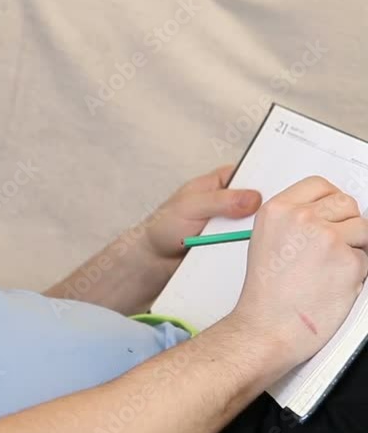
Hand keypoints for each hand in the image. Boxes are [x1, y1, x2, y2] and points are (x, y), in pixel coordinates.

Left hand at [144, 165, 262, 259]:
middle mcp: (234, 201)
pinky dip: (250, 251)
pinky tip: (247, 254)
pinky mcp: (237, 244)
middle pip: (264, 203)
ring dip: (256, 235)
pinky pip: (252, 247)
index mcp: (224, 181)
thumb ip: (219, 201)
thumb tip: (252, 198)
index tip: (277, 193)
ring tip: (246, 240)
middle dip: (265, 213)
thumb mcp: (190, 206)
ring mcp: (237, 224)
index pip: (256, 174)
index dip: (270, 182)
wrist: (155, 258)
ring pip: (260, 227)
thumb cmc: (164, 225)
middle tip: (262, 222)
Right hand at [229, 176, 367, 370]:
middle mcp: (300, 218)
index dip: (328, 203)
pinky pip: (367, 256)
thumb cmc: (266, 293)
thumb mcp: (267, 241)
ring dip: (355, 246)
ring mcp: (326, 238)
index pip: (319, 185)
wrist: (268, 326)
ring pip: (363, 227)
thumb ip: (294, 220)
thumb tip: (326, 214)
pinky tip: (334, 282)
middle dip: (345, 223)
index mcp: (276, 211)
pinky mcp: (349, 260)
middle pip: (345, 202)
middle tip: (330, 247)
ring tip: (330, 267)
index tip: (330, 217)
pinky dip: (358, 270)